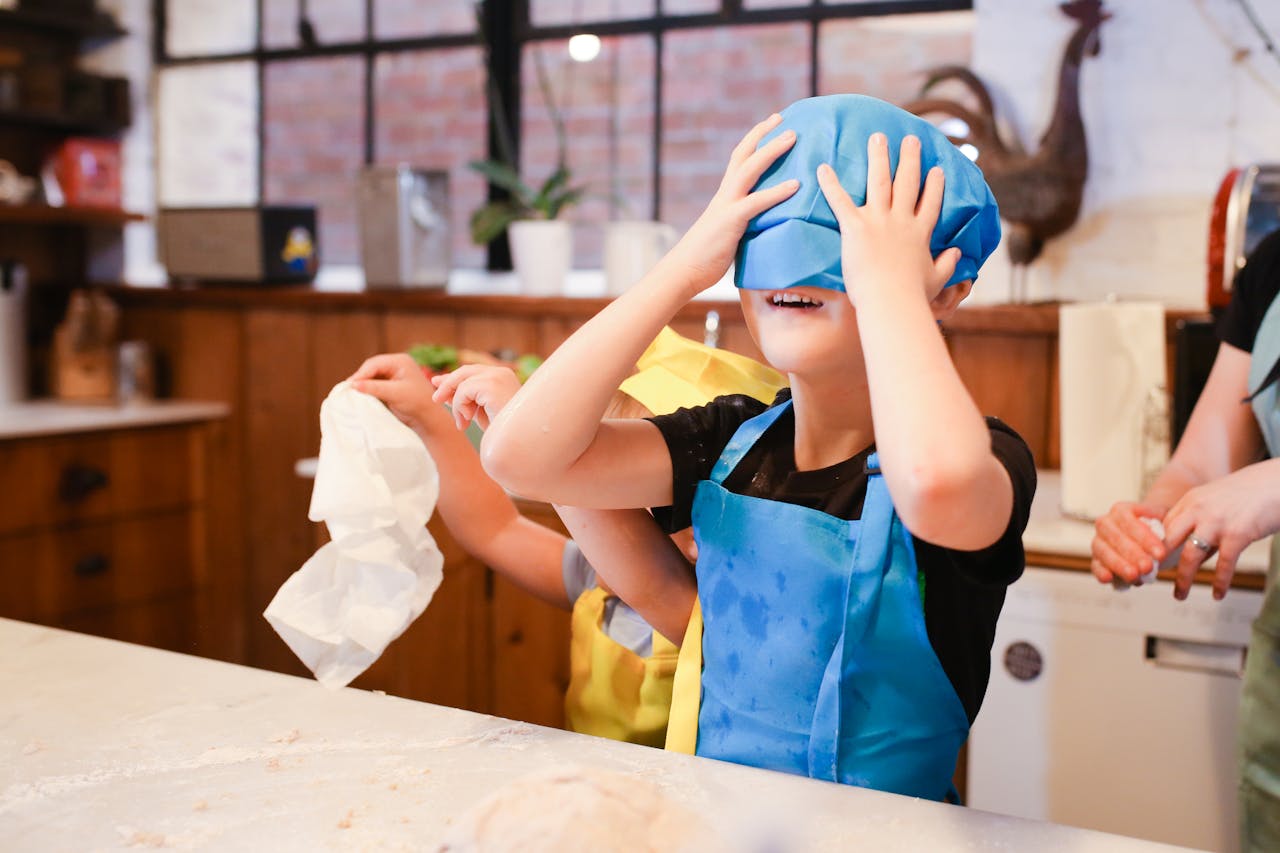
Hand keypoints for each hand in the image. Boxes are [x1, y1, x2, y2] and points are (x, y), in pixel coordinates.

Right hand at [349, 353, 450, 434]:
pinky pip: (374, 384)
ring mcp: (392, 375)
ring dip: (362, 384)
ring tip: (351, 393)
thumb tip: (353, 384)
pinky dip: (366, 389)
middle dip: (360, 378)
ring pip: (371, 376)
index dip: (361, 374)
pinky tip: (359, 396)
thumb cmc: (416, 403)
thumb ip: (374, 387)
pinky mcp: (390, 385)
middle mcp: (395, 365)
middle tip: (347, 389)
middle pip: (371, 368)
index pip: (375, 364)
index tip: (350, 385)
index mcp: (400, 361)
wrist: (428, 418)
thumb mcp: (395, 394)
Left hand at [431, 364, 522, 430]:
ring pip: (462, 383)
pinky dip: (460, 407)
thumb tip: (442, 391)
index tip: (437, 384)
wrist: (516, 442)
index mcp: (503, 377)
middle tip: (436, 399)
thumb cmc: (501, 430)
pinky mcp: (491, 384)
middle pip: (465, 371)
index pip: (472, 371)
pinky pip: (463, 391)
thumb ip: (464, 399)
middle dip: (447, 384)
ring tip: (463, 424)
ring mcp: (497, 376)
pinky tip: (467, 421)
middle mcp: (501, 372)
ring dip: (457, 405)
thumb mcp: (479, 411)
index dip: (453, 378)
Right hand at [658, 113, 799, 295]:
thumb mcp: (727, 233)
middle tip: (782, 118)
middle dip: (763, 134)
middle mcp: (724, 195)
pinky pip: (756, 202)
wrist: (683, 272)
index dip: (753, 140)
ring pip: (750, 169)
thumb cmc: (705, 259)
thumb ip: (743, 223)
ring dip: (772, 150)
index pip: (739, 160)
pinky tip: (795, 185)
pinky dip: (777, 192)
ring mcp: (726, 206)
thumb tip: (762, 225)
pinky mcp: (731, 222)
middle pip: (743, 154)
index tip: (770, 125)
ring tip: (793, 137)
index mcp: (724, 196)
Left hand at [816, 134, 959, 304]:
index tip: (937, 169)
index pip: (930, 203)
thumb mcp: (936, 279)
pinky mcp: (856, 227)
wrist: (891, 300)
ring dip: (879, 157)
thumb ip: (948, 264)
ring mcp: (879, 220)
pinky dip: (830, 183)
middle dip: (909, 159)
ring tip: (878, 137)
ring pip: (879, 180)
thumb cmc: (912, 296)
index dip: (934, 185)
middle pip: (908, 182)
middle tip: (910, 139)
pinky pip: (840, 201)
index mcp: (920, 233)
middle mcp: (901, 220)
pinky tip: (822, 167)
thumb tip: (959, 253)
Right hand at [1091, 501, 1166, 586]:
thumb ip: (1166, 528)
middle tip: (1147, 567)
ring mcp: (1099, 542)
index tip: (1160, 553)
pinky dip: (1101, 572)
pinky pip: (1095, 566)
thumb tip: (1164, 540)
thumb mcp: (1168, 521)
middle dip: (1132, 554)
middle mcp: (1106, 524)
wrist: (1154, 536)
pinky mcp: (1097, 560)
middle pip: (1115, 537)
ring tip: (1134, 576)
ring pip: (1103, 552)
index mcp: (1121, 510)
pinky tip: (1109, 578)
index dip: (1144, 538)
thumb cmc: (1161, 527)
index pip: (1129, 521)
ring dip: (1118, 564)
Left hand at [1160, 462, 1279, 599]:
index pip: (1162, 528)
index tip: (1146, 563)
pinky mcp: (1238, 534)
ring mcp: (1217, 523)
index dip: (1152, 547)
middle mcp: (1198, 511)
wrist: (1278, 482)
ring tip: (1180, 595)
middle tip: (1150, 580)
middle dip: (1156, 564)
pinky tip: (1218, 594)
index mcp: (1190, 501)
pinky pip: (1223, 564)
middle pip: (1168, 542)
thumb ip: (1202, 524)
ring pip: (1190, 556)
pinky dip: (1220, 582)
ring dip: (1183, 579)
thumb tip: (1193, 554)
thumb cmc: (1248, 494)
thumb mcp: (1216, 502)